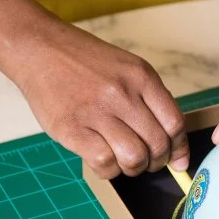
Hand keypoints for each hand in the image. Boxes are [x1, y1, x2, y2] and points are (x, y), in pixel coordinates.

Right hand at [11, 23, 188, 178]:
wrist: (38, 48)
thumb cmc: (86, 63)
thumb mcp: (128, 69)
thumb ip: (151, 100)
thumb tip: (173, 142)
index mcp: (142, 77)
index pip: (175, 123)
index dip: (179, 148)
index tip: (178, 161)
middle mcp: (122, 93)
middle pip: (157, 144)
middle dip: (158, 162)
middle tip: (148, 162)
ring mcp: (96, 111)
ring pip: (134, 158)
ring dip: (134, 168)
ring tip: (126, 162)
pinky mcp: (71, 128)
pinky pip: (104, 162)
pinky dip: (109, 169)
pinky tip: (104, 160)